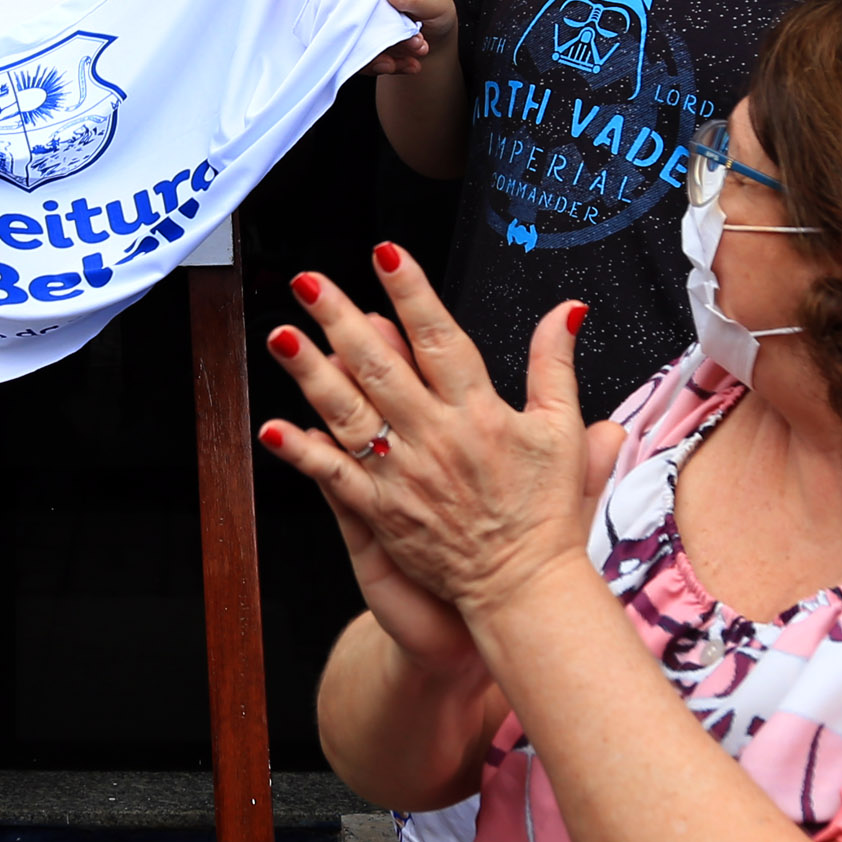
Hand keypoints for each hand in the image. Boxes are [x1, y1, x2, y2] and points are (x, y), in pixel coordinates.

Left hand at [258, 244, 617, 622]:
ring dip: (312, 373)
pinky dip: (304, 454)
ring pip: (349, 414)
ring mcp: (403, 475)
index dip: (411, 292)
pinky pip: (335, 478)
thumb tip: (567, 310)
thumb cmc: (545, 511)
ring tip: (281, 336)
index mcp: (479, 412)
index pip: (440, 338)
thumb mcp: (560, 430)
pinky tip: (275, 428)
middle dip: (341, 320)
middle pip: (381, 367)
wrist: (524, 588)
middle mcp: (435, 438)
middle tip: (309, 282)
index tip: (386, 253)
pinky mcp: (383, 513)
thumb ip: (554, 365)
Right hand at [311, 0, 444, 72]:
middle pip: (339, 26)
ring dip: (376, 54)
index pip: (336, 0)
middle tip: (409, 51)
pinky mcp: (338, 11)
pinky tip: (401, 60)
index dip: (361, 25)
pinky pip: (350, 36)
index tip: (390, 39)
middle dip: (372, 47)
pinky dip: (374, 50)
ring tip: (410, 61)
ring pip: (344, 37)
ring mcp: (328, 1)